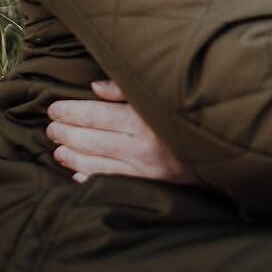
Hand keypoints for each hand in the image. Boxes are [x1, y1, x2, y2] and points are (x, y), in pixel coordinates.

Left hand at [46, 80, 193, 184]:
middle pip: (89, 139)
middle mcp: (140, 145)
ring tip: (57, 150)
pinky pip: (109, 181)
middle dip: (64, 133)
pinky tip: (76, 174)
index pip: (94, 114)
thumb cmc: (186, 115)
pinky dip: (89, 178)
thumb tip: (94, 87)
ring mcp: (142, 168)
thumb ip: (127, 90)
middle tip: (50, 128)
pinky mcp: (147, 184)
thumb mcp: (160, 95)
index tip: (54, 108)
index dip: (69, 111)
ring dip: (70, 156)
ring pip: (94, 162)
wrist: (220, 149)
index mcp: (142, 119)